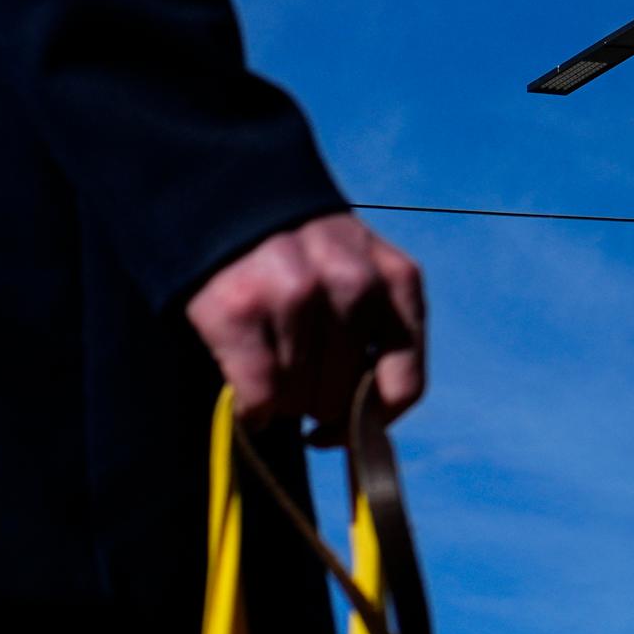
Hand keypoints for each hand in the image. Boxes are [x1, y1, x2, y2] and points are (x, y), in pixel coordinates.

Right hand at [187, 212, 426, 433]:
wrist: (229, 201)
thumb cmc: (297, 255)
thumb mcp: (359, 276)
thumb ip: (373, 334)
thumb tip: (359, 428)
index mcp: (396, 282)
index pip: (404, 384)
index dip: (371, 422)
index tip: (340, 432)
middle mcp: (353, 286)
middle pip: (342, 398)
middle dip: (314, 406)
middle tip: (292, 391)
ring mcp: (297, 296)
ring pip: (298, 399)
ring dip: (280, 404)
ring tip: (267, 379)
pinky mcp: (243, 312)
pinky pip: (259, 396)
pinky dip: (252, 412)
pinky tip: (248, 403)